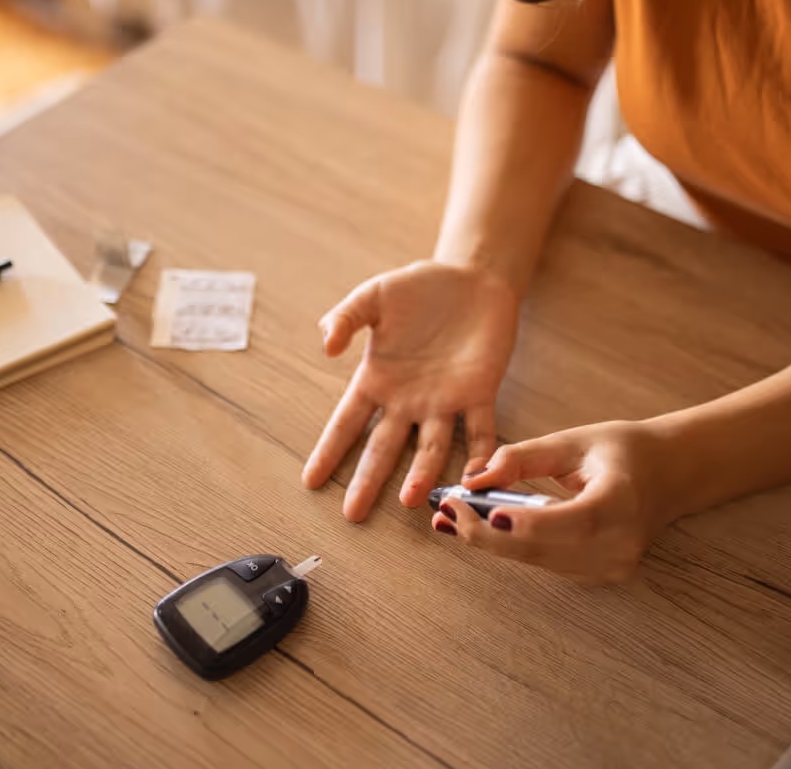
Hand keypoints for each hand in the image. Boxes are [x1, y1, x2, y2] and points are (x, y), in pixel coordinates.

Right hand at [302, 260, 519, 520]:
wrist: (471, 276)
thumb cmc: (419, 288)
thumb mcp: (373, 296)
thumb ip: (345, 317)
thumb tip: (326, 346)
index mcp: (378, 378)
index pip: (348, 421)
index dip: (329, 449)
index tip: (310, 480)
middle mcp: (409, 399)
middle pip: (384, 447)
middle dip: (368, 479)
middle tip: (353, 513)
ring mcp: (445, 400)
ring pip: (431, 447)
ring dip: (422, 473)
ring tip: (410, 499)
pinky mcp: (480, 392)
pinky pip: (480, 430)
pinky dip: (480, 455)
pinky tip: (475, 479)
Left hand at [432, 420, 678, 585]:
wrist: (669, 476)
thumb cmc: (623, 451)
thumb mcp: (574, 441)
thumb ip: (524, 458)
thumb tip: (475, 478)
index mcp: (621, 501)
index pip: (574, 521)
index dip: (530, 524)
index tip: (489, 514)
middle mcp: (620, 542)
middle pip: (544, 549)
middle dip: (487, 533)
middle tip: (446, 512)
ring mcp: (612, 565)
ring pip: (538, 561)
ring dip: (492, 543)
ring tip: (451, 519)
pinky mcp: (600, 575)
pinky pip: (547, 563)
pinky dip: (513, 547)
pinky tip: (482, 529)